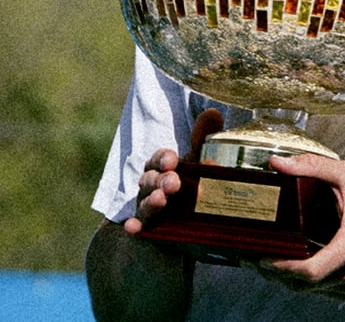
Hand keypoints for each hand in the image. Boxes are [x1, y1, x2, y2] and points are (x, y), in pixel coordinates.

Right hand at [124, 108, 223, 234]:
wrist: (184, 225)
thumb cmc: (189, 185)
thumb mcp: (198, 162)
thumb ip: (203, 139)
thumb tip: (212, 113)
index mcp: (162, 168)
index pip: (158, 160)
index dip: (162, 158)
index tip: (172, 159)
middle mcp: (151, 187)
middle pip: (150, 181)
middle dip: (161, 180)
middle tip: (174, 181)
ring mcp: (148, 210)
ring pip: (145, 203)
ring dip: (151, 201)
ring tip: (162, 200)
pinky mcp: (149, 232)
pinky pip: (138, 229)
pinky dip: (134, 227)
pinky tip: (132, 227)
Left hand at [262, 154, 344, 302]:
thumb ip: (313, 166)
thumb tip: (277, 164)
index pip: (312, 271)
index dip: (282, 270)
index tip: (260, 259)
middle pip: (307, 286)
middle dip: (277, 274)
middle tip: (253, 258)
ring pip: (314, 294)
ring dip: (290, 280)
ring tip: (269, 261)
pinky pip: (325, 294)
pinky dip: (308, 283)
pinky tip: (295, 267)